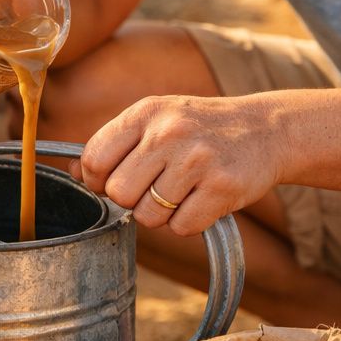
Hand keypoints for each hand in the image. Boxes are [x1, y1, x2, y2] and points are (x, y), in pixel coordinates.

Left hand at [70, 95, 284, 235]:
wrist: (266, 129)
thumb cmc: (201, 129)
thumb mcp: (157, 121)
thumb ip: (115, 145)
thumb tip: (74, 172)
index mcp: (146, 113)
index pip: (94, 158)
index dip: (96, 180)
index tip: (112, 182)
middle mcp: (169, 133)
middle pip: (118, 192)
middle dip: (131, 200)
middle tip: (153, 189)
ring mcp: (197, 160)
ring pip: (147, 215)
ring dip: (160, 215)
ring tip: (181, 193)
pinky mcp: (222, 187)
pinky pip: (181, 227)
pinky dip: (188, 222)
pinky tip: (202, 200)